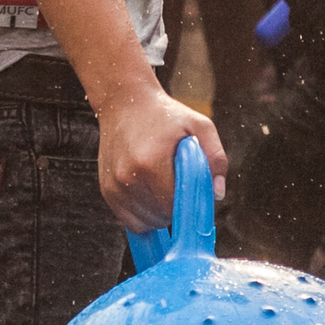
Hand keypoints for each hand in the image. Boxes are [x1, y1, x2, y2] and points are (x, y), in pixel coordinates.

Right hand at [92, 83, 222, 231]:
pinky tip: (150, 194)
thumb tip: (218, 193)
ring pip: (147, 222)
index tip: (195, 191)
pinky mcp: (107, 191)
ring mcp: (114, 186)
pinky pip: (130, 221)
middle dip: (176, 207)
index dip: (190, 203)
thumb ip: (215, 158)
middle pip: (162, 217)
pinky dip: (144, 215)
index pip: (176, 207)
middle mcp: (128, 178)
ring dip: (160, 212)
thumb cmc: (164, 115)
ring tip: (163, 185)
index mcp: (150, 163)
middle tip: (178, 182)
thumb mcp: (199, 125)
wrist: (123, 102)